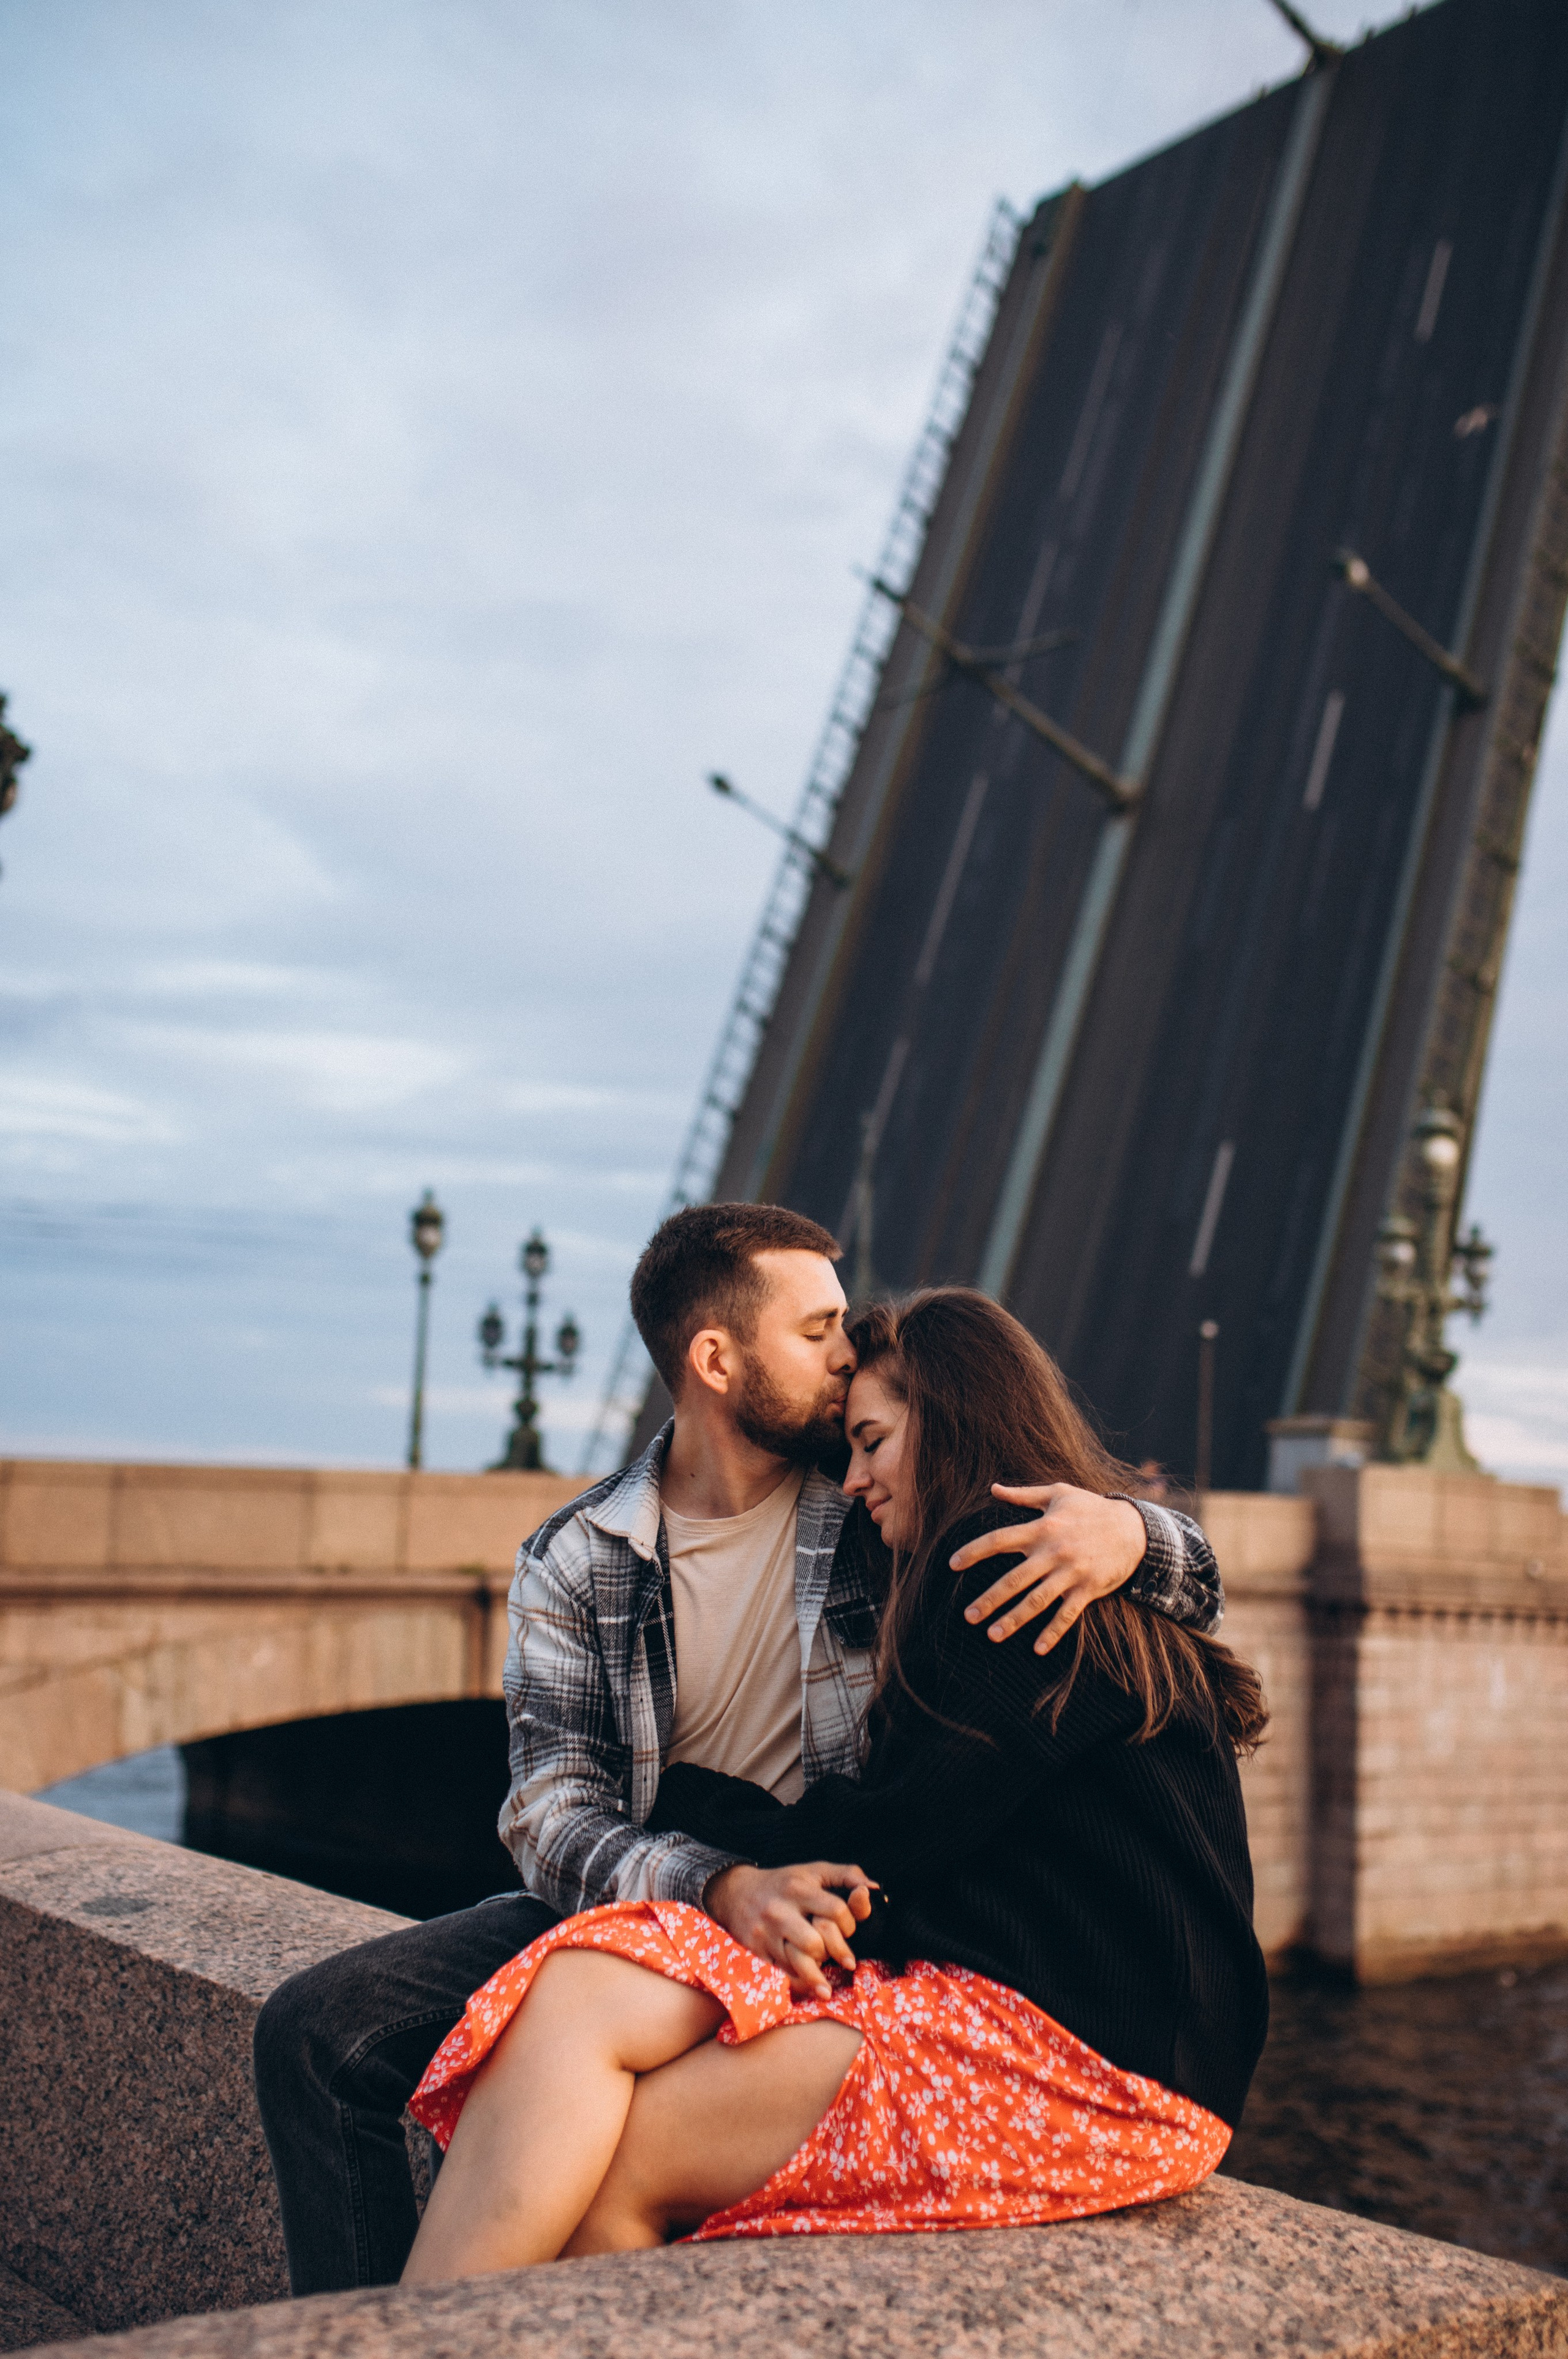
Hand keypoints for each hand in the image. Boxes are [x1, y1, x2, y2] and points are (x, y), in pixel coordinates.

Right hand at [705, 1861, 875, 1998]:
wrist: (735, 1892)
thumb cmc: (784, 1882)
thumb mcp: (814, 1870)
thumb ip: (847, 1875)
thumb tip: (875, 1890)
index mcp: (799, 1888)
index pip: (835, 1911)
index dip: (850, 1924)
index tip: (850, 1930)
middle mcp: (781, 1911)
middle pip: (816, 1942)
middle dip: (835, 1953)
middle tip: (846, 1960)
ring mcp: (767, 1934)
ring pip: (798, 1963)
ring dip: (818, 1976)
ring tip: (828, 1986)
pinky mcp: (757, 1951)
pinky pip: (782, 1974)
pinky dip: (800, 1983)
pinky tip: (812, 1988)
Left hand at [952, 1484, 1146, 1657]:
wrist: (1134, 1528)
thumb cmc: (1091, 1508)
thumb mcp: (1059, 1494)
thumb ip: (1024, 1495)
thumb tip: (993, 1489)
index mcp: (1041, 1528)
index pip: (999, 1540)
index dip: (974, 1551)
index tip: (952, 1564)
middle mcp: (1053, 1552)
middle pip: (1014, 1579)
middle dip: (989, 1599)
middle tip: (968, 1616)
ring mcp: (1071, 1573)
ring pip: (1037, 1601)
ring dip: (1014, 1620)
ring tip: (992, 1635)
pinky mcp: (1087, 1590)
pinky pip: (1067, 1615)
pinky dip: (1053, 1632)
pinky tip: (1037, 1649)